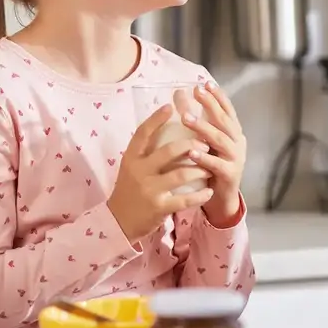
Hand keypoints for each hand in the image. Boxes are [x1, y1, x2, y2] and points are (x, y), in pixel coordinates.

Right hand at [107, 104, 213, 241]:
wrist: (118, 221)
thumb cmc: (129, 190)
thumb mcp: (130, 167)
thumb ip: (145, 152)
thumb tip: (163, 127)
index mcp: (131, 158)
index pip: (142, 133)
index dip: (156, 118)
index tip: (170, 106)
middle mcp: (139, 172)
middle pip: (168, 151)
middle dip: (190, 145)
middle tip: (205, 144)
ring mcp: (150, 190)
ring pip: (181, 174)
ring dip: (199, 169)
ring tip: (209, 167)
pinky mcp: (159, 208)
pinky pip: (185, 199)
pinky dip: (200, 195)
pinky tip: (209, 191)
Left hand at [179, 83, 248, 226]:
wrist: (221, 199)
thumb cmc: (210, 166)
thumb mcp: (206, 142)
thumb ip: (196, 121)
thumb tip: (178, 94)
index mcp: (234, 133)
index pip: (228, 110)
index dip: (218, 96)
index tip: (205, 83)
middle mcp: (238, 143)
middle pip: (224, 120)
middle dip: (210, 105)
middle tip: (196, 92)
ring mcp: (236, 159)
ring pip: (220, 140)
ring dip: (203, 127)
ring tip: (186, 118)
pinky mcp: (230, 175)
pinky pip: (216, 165)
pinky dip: (204, 157)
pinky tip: (191, 152)